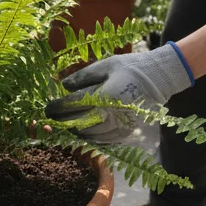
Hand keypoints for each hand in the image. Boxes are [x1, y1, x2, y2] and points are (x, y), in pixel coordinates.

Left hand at [45, 44, 194, 141]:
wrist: (158, 79)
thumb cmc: (130, 67)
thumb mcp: (106, 65)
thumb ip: (83, 76)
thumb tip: (63, 86)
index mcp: (105, 95)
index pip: (74, 105)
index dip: (58, 107)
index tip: (47, 108)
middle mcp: (112, 114)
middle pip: (79, 123)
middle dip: (62, 122)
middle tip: (50, 120)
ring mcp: (120, 126)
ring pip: (89, 135)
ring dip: (74, 131)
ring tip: (64, 126)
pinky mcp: (126, 132)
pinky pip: (103, 140)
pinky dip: (89, 137)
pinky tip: (81, 132)